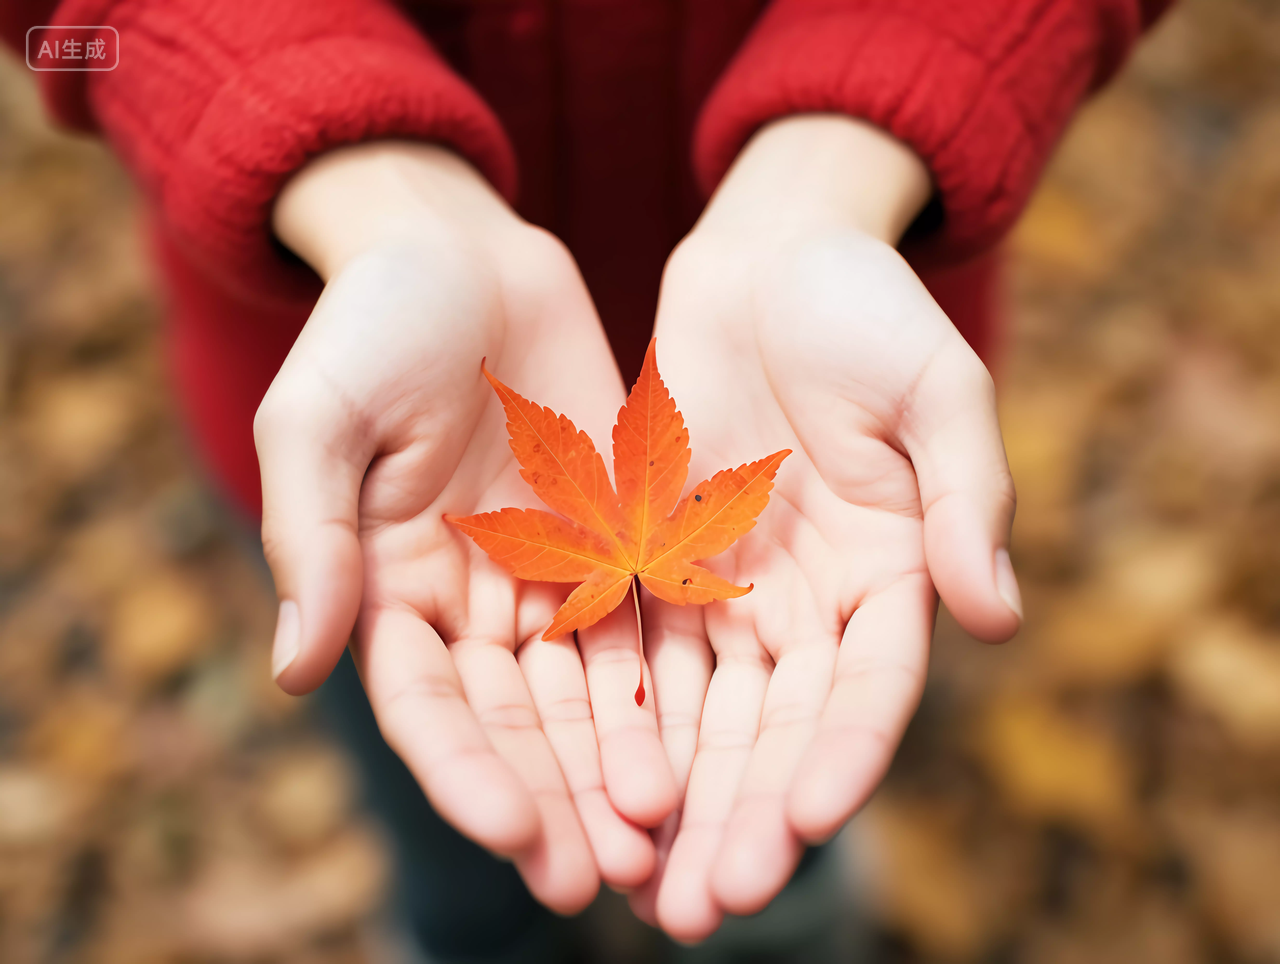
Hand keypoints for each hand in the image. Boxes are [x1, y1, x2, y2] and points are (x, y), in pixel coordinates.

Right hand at [257, 143, 675, 911]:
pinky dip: (667, 686)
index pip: (426, 703)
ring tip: (656, 838)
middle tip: (596, 877)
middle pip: (514, 721)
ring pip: (587, 691)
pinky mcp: (615, 538)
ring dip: (617, 766)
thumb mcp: (319, 415)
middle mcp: (470, 599)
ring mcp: (547, 573)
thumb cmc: (372, 323)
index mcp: (387, 585)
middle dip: (552, 797)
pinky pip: (646, 620)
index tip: (509, 830)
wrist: (462, 252)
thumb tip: (296, 667)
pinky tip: (700, 743)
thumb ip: (310, 534)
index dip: (462, 771)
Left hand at [630, 116, 1020, 939]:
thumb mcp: (937, 387)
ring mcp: (732, 589)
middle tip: (704, 908)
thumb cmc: (866, 309)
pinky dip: (617, 724)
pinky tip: (592, 792)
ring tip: (644, 889)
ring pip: (703, 717)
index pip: (870, 690)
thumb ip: (963, 496)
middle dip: (744, 818)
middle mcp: (811, 603)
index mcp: (891, 574)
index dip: (844, 757)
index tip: (803, 820)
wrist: (771, 256)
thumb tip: (996, 616)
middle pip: (778, 731)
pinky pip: (633, 652)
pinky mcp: (657, 561)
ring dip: (676, 803)